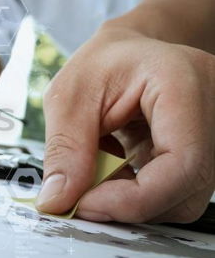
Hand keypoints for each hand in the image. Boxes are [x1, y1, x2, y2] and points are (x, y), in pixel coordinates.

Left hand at [36, 25, 214, 222]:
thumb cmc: (103, 64)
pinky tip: (118, 171)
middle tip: (81, 194)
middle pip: (186, 189)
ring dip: (132, 200)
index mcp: (185, 84)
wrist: (131, 53)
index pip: (182, 164)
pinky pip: (177, 194)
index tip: (85, 205)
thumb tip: (58, 202)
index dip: (134, 198)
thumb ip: (65, 149)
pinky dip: (140, 194)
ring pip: (182, 199)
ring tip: (99, 169)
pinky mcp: (206, 156)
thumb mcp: (68, 96)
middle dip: (127, 203)